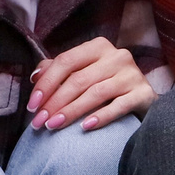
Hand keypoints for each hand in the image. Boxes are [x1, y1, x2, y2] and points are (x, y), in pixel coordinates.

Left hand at [29, 38, 154, 131]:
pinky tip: (84, 127)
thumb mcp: (83, 73)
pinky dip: (100, 117)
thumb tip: (35, 76)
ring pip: (95, 93)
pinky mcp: (143, 93)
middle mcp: (117, 56)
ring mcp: (132, 74)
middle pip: (78, 79)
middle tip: (39, 122)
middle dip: (54, 102)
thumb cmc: (106, 85)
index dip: (46, 83)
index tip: (32, 106)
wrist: (142, 99)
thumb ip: (58, 70)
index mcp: (98, 47)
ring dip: (71, 111)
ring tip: (54, 125)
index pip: (66, 61)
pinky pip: (118, 106)